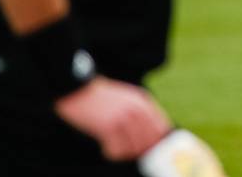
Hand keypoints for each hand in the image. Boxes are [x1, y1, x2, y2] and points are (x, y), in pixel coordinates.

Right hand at [55, 77, 169, 160]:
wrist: (79, 89)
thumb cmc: (102, 98)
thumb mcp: (127, 98)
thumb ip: (140, 113)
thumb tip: (152, 138)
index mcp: (143, 101)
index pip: (161, 128)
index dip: (156, 142)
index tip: (146, 149)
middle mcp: (136, 109)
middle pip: (149, 141)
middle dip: (140, 150)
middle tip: (126, 149)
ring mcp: (123, 117)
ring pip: (134, 148)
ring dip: (124, 152)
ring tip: (113, 146)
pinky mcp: (108, 126)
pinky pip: (117, 150)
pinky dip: (111, 153)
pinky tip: (104, 146)